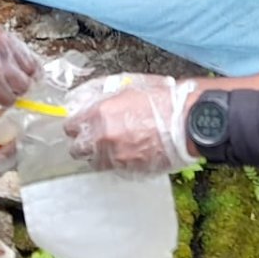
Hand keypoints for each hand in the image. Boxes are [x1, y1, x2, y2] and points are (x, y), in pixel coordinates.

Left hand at [64, 74, 196, 174]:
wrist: (187, 121)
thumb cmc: (162, 99)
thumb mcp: (127, 86)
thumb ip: (100, 95)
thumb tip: (82, 101)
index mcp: (100, 113)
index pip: (71, 126)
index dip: (76, 125)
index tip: (81, 124)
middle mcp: (103, 138)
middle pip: (77, 149)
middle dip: (83, 143)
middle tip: (94, 137)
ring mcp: (116, 157)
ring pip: (93, 162)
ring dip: (99, 154)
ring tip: (114, 145)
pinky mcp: (129, 170)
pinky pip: (113, 169)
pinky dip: (116, 162)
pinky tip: (128, 152)